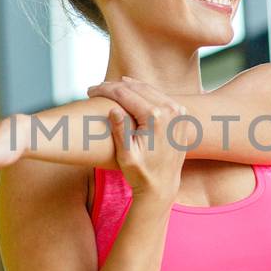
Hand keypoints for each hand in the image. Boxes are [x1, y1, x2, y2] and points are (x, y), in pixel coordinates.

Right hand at [87, 77, 188, 200]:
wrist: (163, 185)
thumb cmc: (141, 173)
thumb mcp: (126, 156)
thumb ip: (120, 131)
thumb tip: (113, 109)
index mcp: (155, 117)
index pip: (125, 94)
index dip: (105, 90)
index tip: (90, 91)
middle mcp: (170, 110)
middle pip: (137, 87)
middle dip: (114, 86)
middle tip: (96, 88)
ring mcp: (178, 111)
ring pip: (148, 89)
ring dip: (128, 87)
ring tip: (109, 88)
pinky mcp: (181, 114)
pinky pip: (159, 96)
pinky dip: (142, 93)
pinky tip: (129, 92)